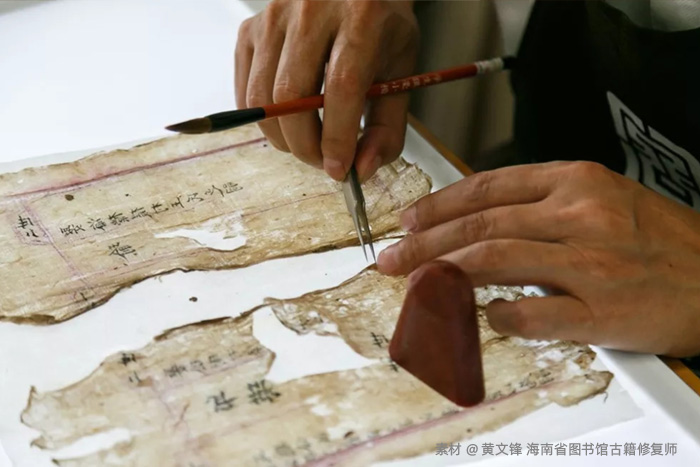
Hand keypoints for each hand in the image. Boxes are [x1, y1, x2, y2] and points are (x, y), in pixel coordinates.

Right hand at [235, 0, 417, 180]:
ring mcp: (274, 17)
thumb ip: (387, 127)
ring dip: (283, 138)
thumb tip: (362, 169)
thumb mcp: (399, 73)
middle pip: (292, 95)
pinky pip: (245, 90)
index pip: (341, 87)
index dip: (337, 137)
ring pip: (262, 98)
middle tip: (323, 161)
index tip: (339, 168)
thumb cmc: (380, 29)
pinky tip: (286, 122)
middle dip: (306, 145)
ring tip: (306, 144)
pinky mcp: (251, 29)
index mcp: (361, 19)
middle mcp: (312, 10)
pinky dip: (264, 120)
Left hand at [377, 161, 699, 356]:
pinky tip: (482, 316)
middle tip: (393, 257)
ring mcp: (590, 263)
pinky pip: (531, 313)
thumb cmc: (659, 240)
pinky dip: (497, 315)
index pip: (488, 187)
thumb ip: (541, 207)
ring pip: (495, 259)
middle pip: (481, 224)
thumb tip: (478, 224)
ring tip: (413, 283)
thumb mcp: (602, 199)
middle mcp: (580, 215)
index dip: (440, 204)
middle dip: (426, 242)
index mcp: (577, 181)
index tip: (411, 220)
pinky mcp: (601, 311)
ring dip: (443, 273)